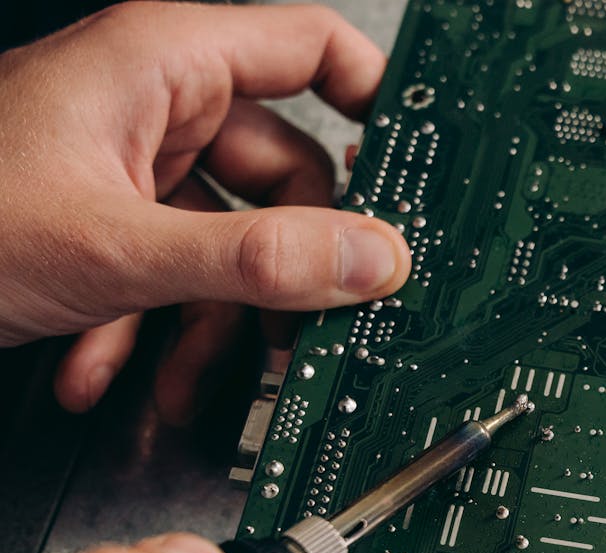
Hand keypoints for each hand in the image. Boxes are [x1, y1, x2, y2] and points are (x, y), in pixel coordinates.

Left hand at [0, 3, 411, 419]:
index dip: (382, 101)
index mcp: (165, 64)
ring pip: (232, 239)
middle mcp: (156, 105)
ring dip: (210, 325)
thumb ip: (257, 258)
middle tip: (306, 332)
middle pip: (288, 174)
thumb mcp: (117, 250)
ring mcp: (132, 164)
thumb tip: (370, 261)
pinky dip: (152, 329)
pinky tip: (109, 367)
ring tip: (180, 381)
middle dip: (282, 270)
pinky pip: (176, 268)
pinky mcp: (109, 219)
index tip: (427, 167)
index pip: (315, 48)